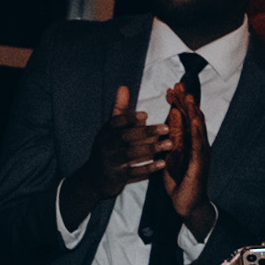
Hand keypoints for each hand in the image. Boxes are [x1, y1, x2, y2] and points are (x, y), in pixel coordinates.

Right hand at [66, 86, 171, 219]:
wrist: (95, 178)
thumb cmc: (109, 148)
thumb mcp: (111, 129)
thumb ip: (120, 109)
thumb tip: (123, 86)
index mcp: (105, 132)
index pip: (115, 122)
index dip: (129, 118)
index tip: (145, 114)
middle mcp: (105, 146)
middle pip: (125, 137)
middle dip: (146, 132)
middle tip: (166, 128)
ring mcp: (110, 162)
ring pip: (131, 154)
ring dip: (152, 148)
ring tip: (170, 144)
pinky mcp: (116, 177)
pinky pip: (133, 172)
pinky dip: (148, 168)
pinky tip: (162, 164)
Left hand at [159, 81, 213, 226]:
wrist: (188, 203)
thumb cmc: (180, 180)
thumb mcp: (171, 156)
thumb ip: (170, 142)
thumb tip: (164, 127)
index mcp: (189, 142)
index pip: (184, 118)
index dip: (179, 102)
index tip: (172, 88)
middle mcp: (197, 144)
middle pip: (192, 117)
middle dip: (186, 100)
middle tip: (179, 84)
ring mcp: (201, 152)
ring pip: (198, 127)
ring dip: (193, 111)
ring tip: (187, 96)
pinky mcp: (200, 162)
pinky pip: (199, 144)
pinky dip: (197, 130)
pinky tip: (195, 120)